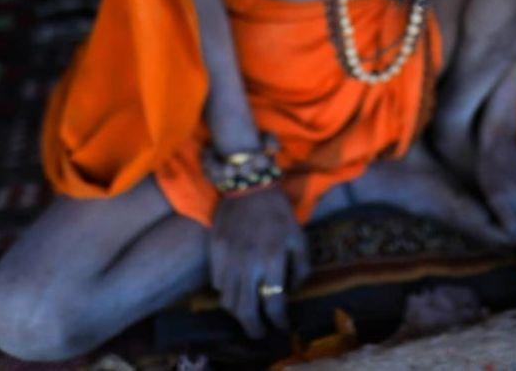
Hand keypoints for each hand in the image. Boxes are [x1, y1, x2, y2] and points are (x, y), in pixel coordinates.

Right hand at [209, 184, 309, 338]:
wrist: (249, 183)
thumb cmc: (278, 210)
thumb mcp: (299, 235)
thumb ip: (301, 266)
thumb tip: (293, 289)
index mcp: (273, 259)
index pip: (274, 303)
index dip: (279, 321)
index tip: (282, 325)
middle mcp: (248, 263)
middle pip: (246, 310)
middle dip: (254, 328)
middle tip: (260, 333)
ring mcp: (228, 258)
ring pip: (228, 300)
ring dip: (239, 312)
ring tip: (247, 313)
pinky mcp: (215, 251)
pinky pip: (217, 282)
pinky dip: (225, 292)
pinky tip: (235, 289)